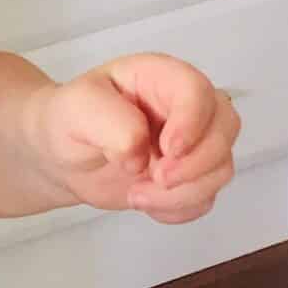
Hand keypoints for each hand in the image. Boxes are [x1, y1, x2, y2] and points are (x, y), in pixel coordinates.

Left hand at [32, 54, 238, 224]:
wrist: (61, 157)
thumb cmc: (68, 122)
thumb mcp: (77, 110)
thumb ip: (111, 123)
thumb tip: (141, 155)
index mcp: (160, 77)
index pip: (197, 90)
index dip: (192, 122)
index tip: (167, 149)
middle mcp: (185, 107)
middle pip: (226, 127)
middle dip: (197, 163)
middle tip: (156, 178)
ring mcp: (192, 143)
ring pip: (221, 167)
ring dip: (184, 192)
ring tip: (136, 194)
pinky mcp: (189, 176)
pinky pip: (206, 197)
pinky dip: (179, 209)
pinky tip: (144, 201)